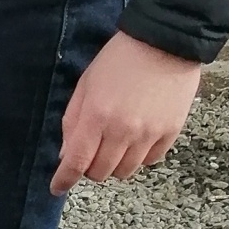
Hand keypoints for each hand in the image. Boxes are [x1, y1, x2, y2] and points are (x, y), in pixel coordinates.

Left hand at [51, 31, 202, 195]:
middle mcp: (122, 131)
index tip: (57, 187)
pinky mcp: (170, 132)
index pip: (75, 162)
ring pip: (125, 172)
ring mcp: (149, 133)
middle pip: (100, 173)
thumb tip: (66, 155)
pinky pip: (150, 161)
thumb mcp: (86, 85)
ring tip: (115, 145)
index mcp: (96, 117)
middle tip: (91, 153)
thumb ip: (73, 121)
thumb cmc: (120, 60)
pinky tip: (137, 140)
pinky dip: (139, 157)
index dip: (63, 180)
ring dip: (114, 165)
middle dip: (90, 168)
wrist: (165, 41)